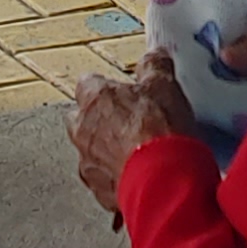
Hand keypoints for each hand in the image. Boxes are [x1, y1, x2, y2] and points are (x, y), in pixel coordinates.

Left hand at [68, 57, 192, 210]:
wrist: (165, 181)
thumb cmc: (160, 131)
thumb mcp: (165, 85)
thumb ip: (154, 66)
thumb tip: (155, 56)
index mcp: (94, 98)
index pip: (88, 82)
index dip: (108, 87)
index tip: (125, 91)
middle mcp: (82, 130)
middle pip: (81, 118)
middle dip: (100, 120)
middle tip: (130, 123)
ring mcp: (88, 163)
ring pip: (91, 152)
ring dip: (107, 152)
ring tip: (138, 154)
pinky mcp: (99, 191)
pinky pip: (104, 181)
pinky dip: (118, 179)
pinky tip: (140, 178)